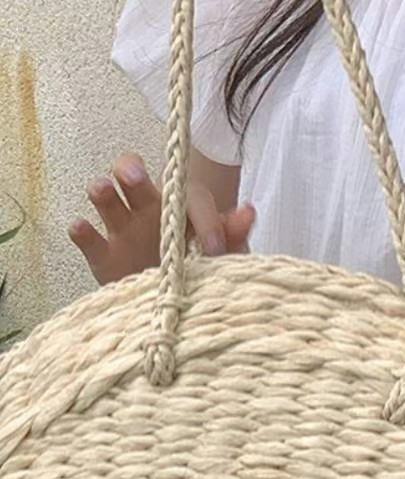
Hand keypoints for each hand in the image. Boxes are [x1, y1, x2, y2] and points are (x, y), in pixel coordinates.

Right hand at [69, 152, 255, 285]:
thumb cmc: (203, 272)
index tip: (214, 249)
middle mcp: (148, 209)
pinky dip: (81, 231)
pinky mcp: (102, 255)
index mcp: (182, 207)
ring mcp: (123, 230)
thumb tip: (249, 211)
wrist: (178, 307)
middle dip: (132, 171)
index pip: (191, 197)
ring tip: (104, 191)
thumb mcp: (226, 257)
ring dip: (102, 191)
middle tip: (135, 175)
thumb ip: (234, 236)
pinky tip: (83, 228)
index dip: (203, 219)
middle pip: (134, 177)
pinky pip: (86, 237)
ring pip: (106, 198)